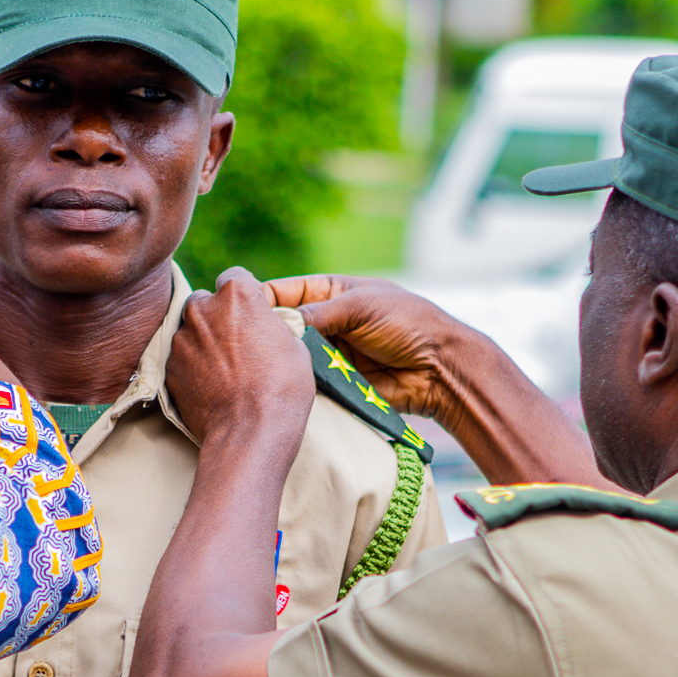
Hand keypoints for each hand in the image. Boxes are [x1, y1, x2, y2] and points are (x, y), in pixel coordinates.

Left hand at [169, 269, 314, 447]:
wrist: (250, 432)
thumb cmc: (282, 388)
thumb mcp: (293, 345)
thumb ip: (270, 325)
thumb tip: (265, 327)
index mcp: (237, 294)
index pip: (235, 278)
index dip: (246, 296)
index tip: (252, 314)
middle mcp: (203, 308)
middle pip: (206, 302)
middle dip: (218, 316)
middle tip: (237, 343)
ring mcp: (182, 338)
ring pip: (191, 331)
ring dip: (203, 342)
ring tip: (224, 369)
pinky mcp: (169, 367)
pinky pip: (181, 358)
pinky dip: (192, 366)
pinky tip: (211, 385)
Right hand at [266, 274, 467, 427]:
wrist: (438, 369)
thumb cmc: (407, 323)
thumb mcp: (360, 307)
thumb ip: (317, 313)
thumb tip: (277, 323)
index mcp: (329, 293)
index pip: (283, 292)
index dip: (261, 299)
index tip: (239, 310)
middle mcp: (325, 322)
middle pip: (283, 326)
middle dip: (267, 334)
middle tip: (246, 343)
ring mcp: (329, 353)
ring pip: (292, 356)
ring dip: (282, 360)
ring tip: (261, 365)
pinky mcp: (335, 381)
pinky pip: (308, 381)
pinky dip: (297, 382)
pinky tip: (283, 383)